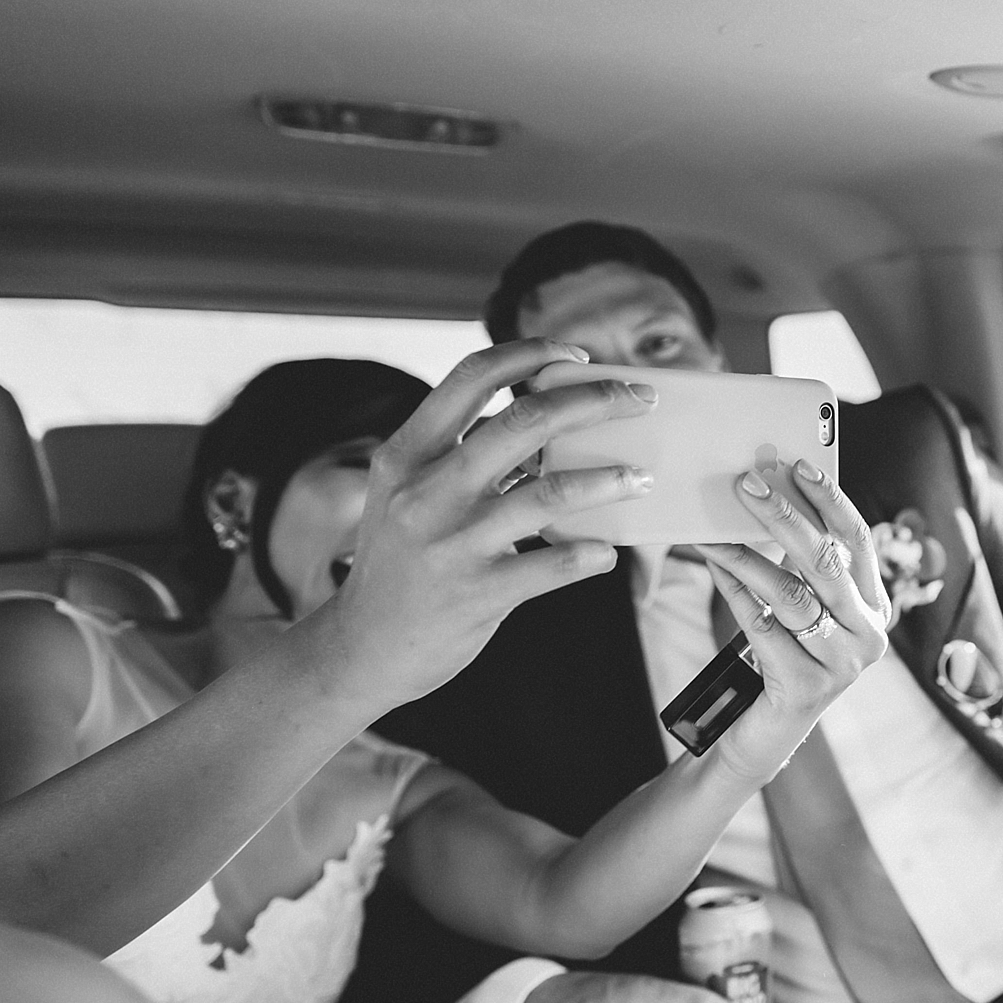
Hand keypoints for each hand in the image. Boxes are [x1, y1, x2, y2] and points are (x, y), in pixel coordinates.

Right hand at [310, 339, 657, 710]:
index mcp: (407, 454)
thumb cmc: (400, 563)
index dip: (530, 354)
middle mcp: (425, 491)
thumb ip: (459, 456)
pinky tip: (607, 551)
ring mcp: (452, 544)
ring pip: (548, 493)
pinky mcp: (478, 593)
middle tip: (639, 400)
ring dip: (608, 480)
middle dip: (594, 401)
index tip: (578, 356)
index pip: (471, 376)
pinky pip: (553, 565)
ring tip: (641, 476)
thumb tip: (548, 422)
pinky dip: (590, 554)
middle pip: (524, 421)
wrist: (361, 648)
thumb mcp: (407, 494)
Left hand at [694, 457, 890, 780]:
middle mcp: (869, 635)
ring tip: (713, 532)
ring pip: (791, 594)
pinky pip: (762, 625)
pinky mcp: (808, 687)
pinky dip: (734, 592)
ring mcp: (843, 664)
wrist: (766, 733)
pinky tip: (714, 567)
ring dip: (746, 555)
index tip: (798, 465)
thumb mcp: (799, 606)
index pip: (858, 541)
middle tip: (747, 484)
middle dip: (784, 517)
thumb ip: (798, 565)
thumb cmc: (780, 656)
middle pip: (826, 561)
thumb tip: (764, 496)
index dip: (829, 500)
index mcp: (875, 608)